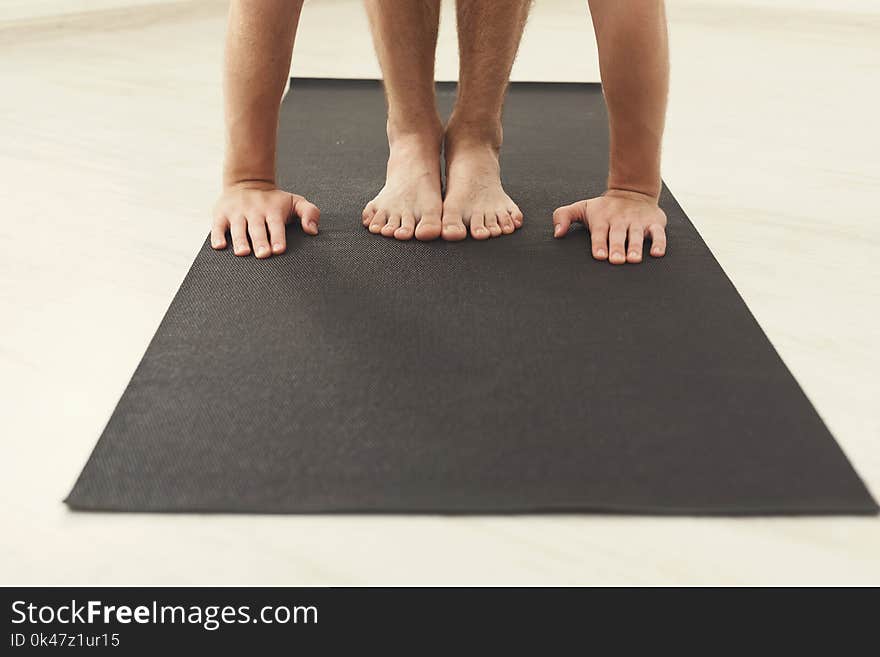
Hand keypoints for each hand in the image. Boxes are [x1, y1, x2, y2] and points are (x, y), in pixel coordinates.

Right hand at [211, 182, 320, 257]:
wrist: (247, 182)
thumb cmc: (275, 201)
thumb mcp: (295, 201)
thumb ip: (310, 213)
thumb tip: (313, 231)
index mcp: (272, 210)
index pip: (276, 225)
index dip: (277, 237)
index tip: (279, 249)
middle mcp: (254, 211)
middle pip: (257, 228)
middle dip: (260, 241)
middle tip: (263, 255)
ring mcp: (236, 213)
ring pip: (237, 228)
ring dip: (240, 240)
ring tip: (243, 253)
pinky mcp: (221, 214)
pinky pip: (217, 226)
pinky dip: (217, 235)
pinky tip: (219, 246)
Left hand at [552, 189, 666, 263]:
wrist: (632, 191)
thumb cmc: (603, 208)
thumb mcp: (581, 207)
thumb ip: (563, 216)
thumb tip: (556, 233)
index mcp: (602, 218)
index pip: (600, 232)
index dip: (600, 243)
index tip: (599, 255)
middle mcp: (620, 220)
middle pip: (618, 235)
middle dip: (617, 247)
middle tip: (616, 260)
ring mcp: (638, 221)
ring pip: (637, 235)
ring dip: (636, 247)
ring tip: (633, 259)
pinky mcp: (654, 222)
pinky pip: (658, 233)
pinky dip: (659, 243)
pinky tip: (656, 253)